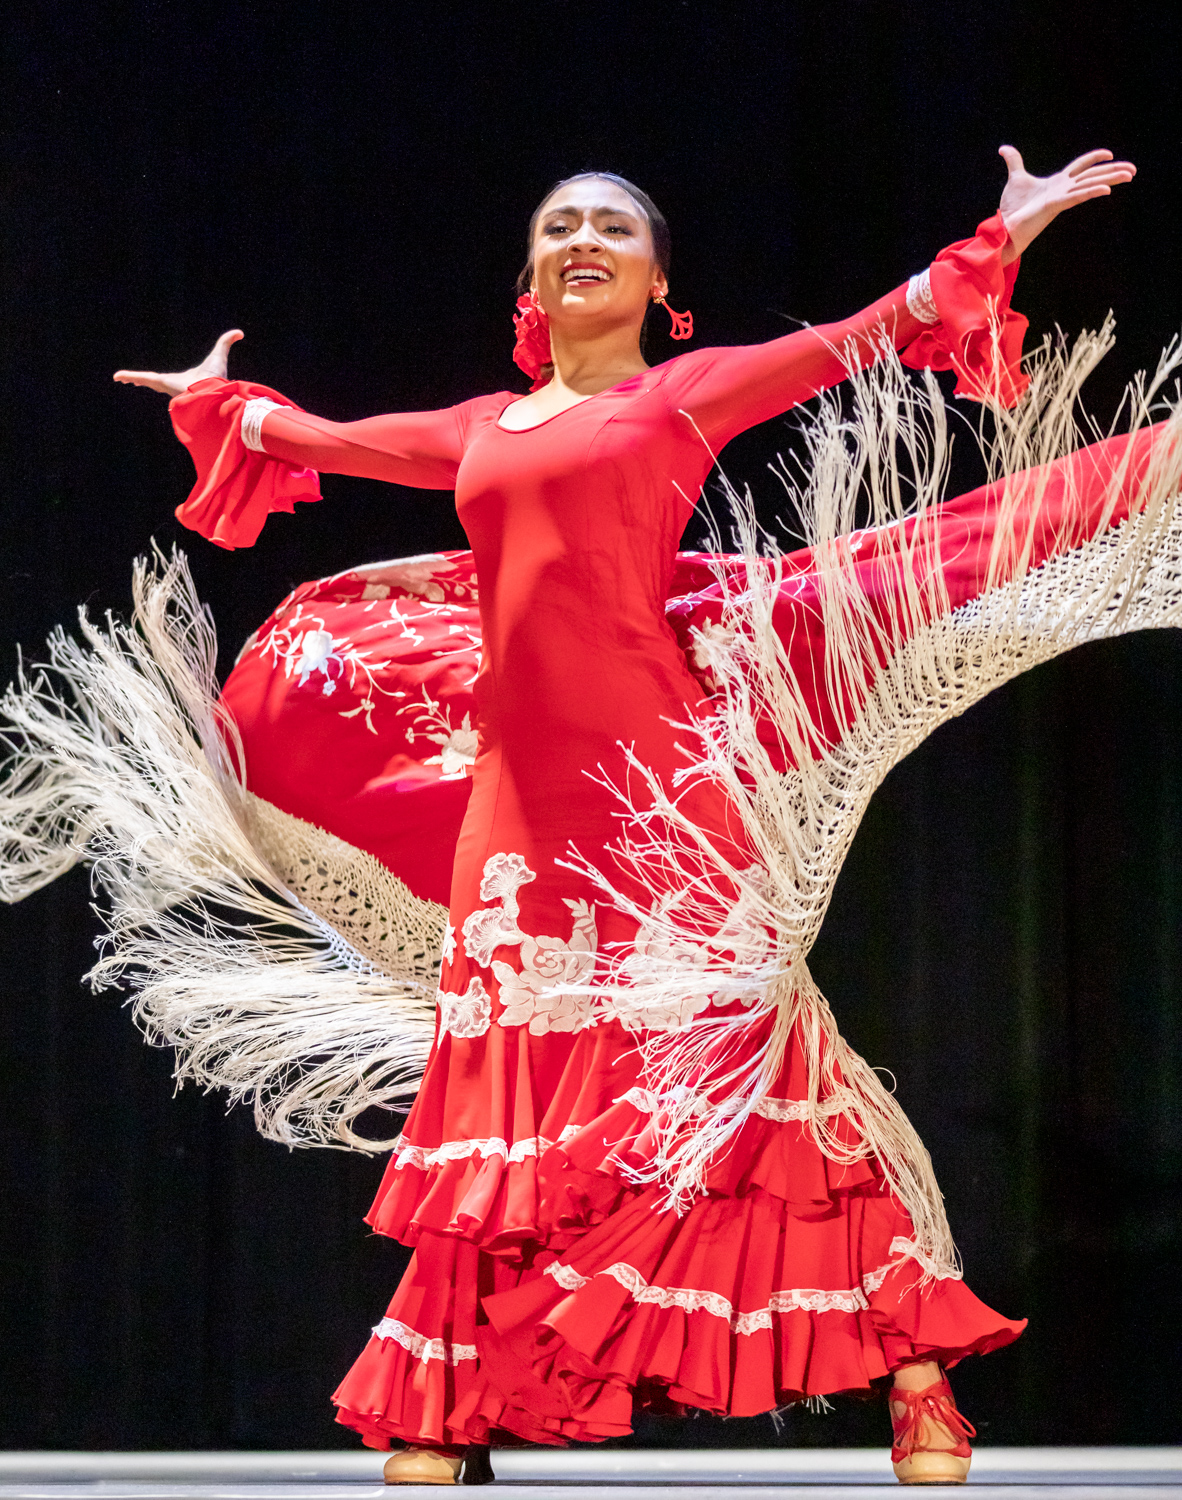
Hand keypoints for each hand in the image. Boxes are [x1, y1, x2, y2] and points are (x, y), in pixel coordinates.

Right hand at [113, 328, 243, 397]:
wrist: (211, 392)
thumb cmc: (215, 377)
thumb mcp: (220, 354)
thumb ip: (227, 342)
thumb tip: (240, 333)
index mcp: (183, 381)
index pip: (170, 380)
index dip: (164, 379)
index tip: (160, 380)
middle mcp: (172, 384)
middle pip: (154, 382)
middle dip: (144, 381)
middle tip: (134, 382)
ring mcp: (165, 385)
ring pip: (146, 380)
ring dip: (133, 379)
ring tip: (121, 379)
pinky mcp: (161, 383)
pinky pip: (142, 378)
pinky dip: (130, 376)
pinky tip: (117, 376)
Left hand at [997, 147, 1134, 262]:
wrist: (1005, 228)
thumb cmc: (1013, 208)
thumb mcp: (1015, 178)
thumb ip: (1014, 161)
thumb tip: (1003, 148)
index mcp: (1058, 182)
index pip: (1081, 166)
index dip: (1095, 158)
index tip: (1109, 153)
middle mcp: (1063, 189)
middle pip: (1092, 176)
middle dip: (1113, 171)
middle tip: (1134, 170)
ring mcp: (1061, 198)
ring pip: (1090, 184)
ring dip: (1111, 179)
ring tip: (1130, 175)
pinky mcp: (1055, 206)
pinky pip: (1077, 197)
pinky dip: (1091, 192)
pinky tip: (1107, 189)